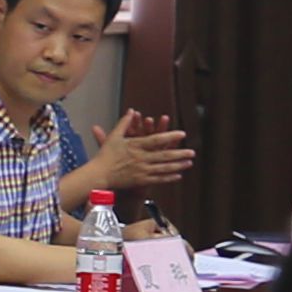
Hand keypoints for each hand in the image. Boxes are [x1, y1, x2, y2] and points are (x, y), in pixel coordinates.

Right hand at [69, 112, 195, 202]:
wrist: (99, 174)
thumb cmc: (106, 155)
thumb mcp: (114, 136)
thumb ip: (124, 123)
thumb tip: (131, 111)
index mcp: (136, 145)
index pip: (157, 140)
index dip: (170, 136)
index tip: (182, 133)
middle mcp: (141, 158)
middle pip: (164, 156)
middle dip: (180, 154)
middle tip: (192, 152)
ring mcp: (142, 170)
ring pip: (164, 168)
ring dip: (178, 165)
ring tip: (189, 163)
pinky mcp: (141, 180)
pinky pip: (158, 179)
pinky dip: (169, 177)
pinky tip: (178, 175)